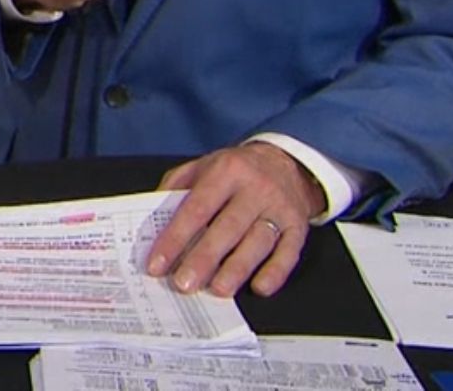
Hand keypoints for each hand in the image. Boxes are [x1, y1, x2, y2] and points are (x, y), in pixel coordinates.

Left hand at [146, 143, 323, 297]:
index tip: (158, 264)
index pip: (196, 208)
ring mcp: (279, 208)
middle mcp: (255, 188)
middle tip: (184, 284)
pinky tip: (259, 288)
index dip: (175, 238)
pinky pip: (289, 252)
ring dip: (237, 269)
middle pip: (227, 228)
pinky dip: (276, 272)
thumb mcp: (203, 166)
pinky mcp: (298, 226)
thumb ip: (176, 188)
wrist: (285, 162)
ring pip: (258, 242)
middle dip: (204, 258)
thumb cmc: (235, 170)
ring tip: (218, 290)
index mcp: (226, 170)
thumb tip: (153, 223)